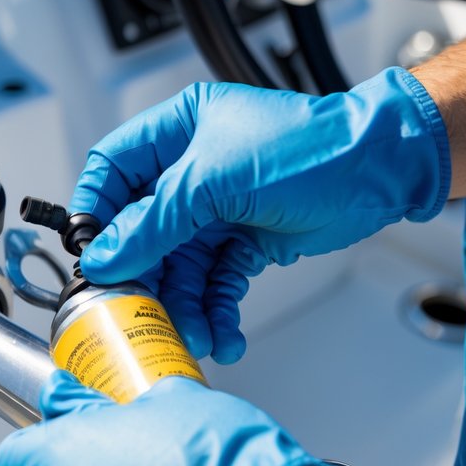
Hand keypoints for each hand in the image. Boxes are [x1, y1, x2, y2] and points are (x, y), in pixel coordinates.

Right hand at [71, 67, 449, 362]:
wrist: (377, 170)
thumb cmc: (308, 148)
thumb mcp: (214, 180)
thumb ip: (155, 222)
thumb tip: (106, 254)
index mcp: (177, 131)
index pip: (112, 169)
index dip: (95, 211)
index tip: (89, 253)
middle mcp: (192, 168)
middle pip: (143, 228)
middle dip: (145, 275)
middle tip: (139, 311)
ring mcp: (219, 207)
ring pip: (180, 265)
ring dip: (184, 303)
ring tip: (193, 333)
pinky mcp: (246, 240)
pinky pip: (217, 282)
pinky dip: (217, 309)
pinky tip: (222, 333)